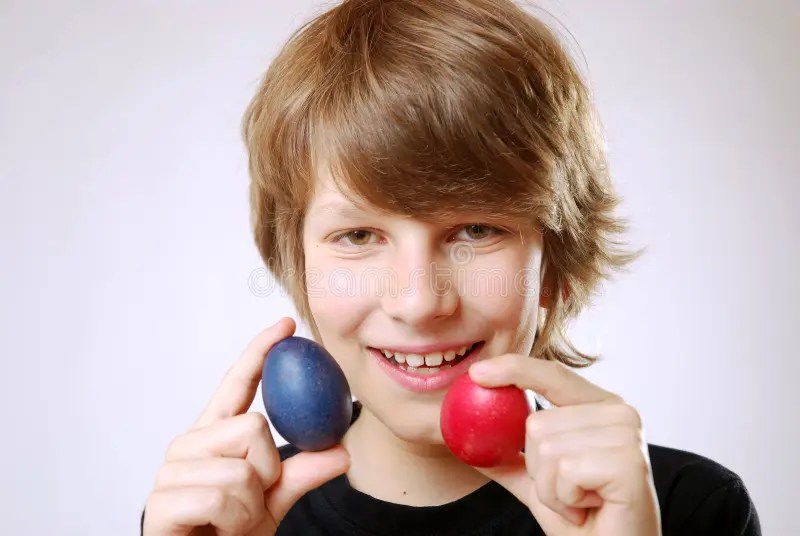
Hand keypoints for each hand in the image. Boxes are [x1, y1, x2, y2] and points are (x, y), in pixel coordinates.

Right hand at [142, 317, 350, 535]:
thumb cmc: (229, 533)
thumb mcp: (273, 500)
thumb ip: (302, 473)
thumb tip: (342, 451)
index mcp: (213, 435)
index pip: (236, 385)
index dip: (258, 353)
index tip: (285, 325)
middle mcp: (188, 446)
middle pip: (252, 427)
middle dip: (267, 470)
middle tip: (252, 498)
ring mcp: (170, 473)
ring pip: (241, 469)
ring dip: (250, 506)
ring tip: (232, 522)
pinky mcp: (160, 503)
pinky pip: (220, 499)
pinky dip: (233, 522)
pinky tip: (218, 532)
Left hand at [468, 355, 660, 535]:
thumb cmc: (581, 519)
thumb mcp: (536, 481)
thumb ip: (506, 456)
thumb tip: (460, 437)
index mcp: (600, 406)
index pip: (552, 375)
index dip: (514, 368)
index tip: (476, 372)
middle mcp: (619, 412)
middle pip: (538, 423)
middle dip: (537, 469)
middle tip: (568, 493)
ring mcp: (627, 434)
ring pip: (548, 448)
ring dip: (551, 488)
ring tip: (578, 503)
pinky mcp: (629, 461)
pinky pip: (565, 470)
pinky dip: (565, 499)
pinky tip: (588, 509)